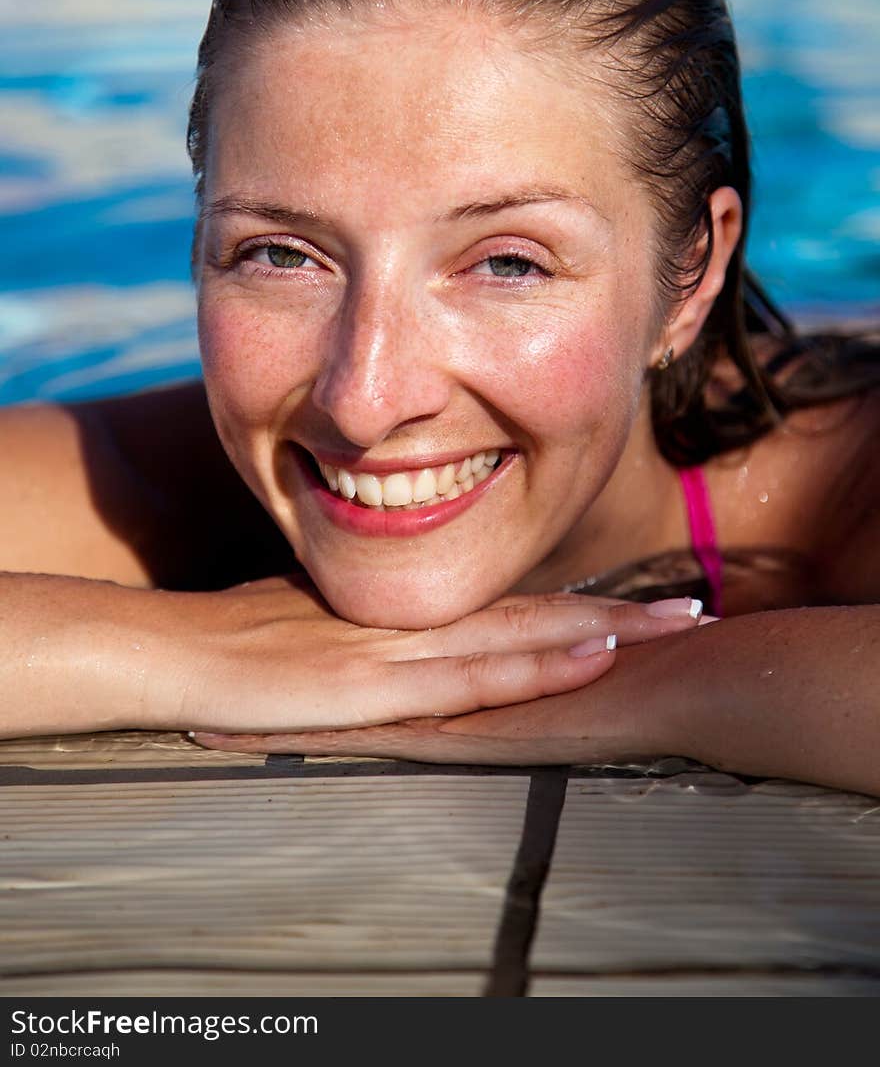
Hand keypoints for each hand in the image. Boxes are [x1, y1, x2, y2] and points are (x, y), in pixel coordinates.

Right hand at [185, 584, 704, 744]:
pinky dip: (536, 667)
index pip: (509, 609)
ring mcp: (397, 651)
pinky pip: (470, 677)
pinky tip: (588, 661)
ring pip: (519, 638)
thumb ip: (374, 635)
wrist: (171, 649)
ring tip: (671, 628)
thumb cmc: (236, 639)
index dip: (576, 607)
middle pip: (534, 616)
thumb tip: (409, 642)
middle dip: (618, 617)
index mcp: (407, 616)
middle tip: (694, 611)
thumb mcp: (320, 628)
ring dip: (601, 634)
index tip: (638, 606)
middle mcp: (415, 625)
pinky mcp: (372, 683)